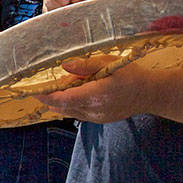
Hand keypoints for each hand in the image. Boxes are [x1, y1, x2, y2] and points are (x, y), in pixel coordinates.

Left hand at [36, 62, 158, 122]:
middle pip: (63, 107)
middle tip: (41, 86)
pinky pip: (78, 114)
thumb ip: (86, 65)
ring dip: (59, 101)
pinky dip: (70, 105)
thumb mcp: (109, 62)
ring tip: (56, 88)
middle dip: (49, 97)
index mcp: (97, 95)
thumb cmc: (130, 74)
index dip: (46, 96)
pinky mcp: (99, 120)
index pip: (64, 99)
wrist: (148, 94)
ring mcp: (96, 117)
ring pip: (69, 111)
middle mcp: (94, 110)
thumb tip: (65, 66)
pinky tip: (70, 95)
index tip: (33, 90)